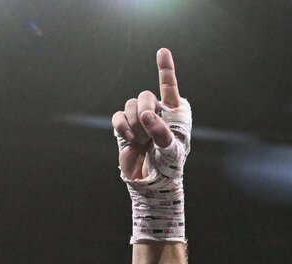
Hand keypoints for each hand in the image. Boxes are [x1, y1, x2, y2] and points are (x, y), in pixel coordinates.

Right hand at [112, 48, 185, 180]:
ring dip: (135, 123)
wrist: (151, 185)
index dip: (165, 69)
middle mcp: (156, 114)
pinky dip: (122, 127)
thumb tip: (147, 115)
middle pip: (145, 95)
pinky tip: (129, 139)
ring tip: (141, 140)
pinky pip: (118, 116)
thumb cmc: (168, 168)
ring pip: (130, 105)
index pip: (169, 89)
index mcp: (173, 116)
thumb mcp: (171, 152)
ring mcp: (139, 120)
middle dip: (145, 109)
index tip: (162, 51)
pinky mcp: (124, 127)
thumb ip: (162, 132)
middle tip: (148, 127)